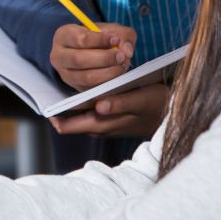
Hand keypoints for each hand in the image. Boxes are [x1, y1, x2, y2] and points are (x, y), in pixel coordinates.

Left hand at [49, 83, 168, 136]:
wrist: (174, 113)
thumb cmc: (158, 104)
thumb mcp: (142, 100)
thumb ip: (121, 104)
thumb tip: (99, 107)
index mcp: (104, 124)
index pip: (68, 126)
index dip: (55, 116)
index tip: (46, 101)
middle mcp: (100, 128)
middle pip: (69, 123)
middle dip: (60, 110)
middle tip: (51, 92)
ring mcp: (105, 126)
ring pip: (79, 118)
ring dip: (71, 107)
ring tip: (62, 91)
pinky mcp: (110, 121)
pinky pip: (89, 115)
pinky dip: (84, 106)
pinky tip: (83, 92)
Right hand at [50, 23, 135, 90]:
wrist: (89, 50)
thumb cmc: (98, 38)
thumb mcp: (110, 29)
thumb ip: (122, 35)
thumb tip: (126, 50)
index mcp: (63, 35)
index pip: (80, 39)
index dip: (100, 40)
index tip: (116, 39)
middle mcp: (59, 56)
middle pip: (79, 59)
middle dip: (105, 58)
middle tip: (122, 56)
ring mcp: (65, 74)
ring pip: (86, 77)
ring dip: (108, 72)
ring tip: (122, 65)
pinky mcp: (75, 87)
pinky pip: (92, 89)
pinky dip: (108, 83)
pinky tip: (118, 75)